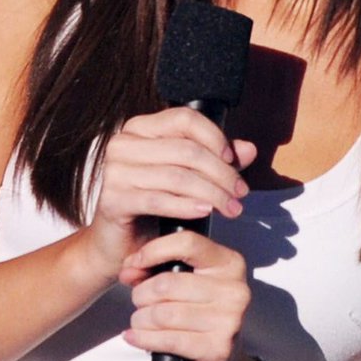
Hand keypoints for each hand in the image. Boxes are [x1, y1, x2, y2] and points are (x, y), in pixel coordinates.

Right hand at [81, 108, 255, 283]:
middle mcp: (123, 144)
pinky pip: (159, 200)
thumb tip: (248, 149)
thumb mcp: (188, 177)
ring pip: (177, 176)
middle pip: (185, 150)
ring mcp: (115, 171)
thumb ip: (216, 160)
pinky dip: (187, 206)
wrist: (119, 242)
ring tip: (231, 208)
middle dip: (221, 173)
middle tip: (240, 192)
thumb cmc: (153, 206)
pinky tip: (205, 212)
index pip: (183, 118)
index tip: (232, 159)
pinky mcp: (113, 199)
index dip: (213, 136)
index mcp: (140, 129)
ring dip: (212, 193)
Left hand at [119, 228, 259, 360]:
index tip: (134, 264)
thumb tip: (128, 269)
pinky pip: (169, 339)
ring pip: (164, 313)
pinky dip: (144, 338)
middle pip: (168, 283)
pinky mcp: (218, 348)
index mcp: (229, 264)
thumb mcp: (182, 282)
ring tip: (138, 321)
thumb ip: (156, 268)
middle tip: (138, 302)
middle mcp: (235, 290)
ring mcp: (230, 321)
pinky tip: (135, 337)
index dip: (153, 251)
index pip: (187, 242)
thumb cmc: (196, 314)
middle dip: (141, 294)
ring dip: (141, 319)